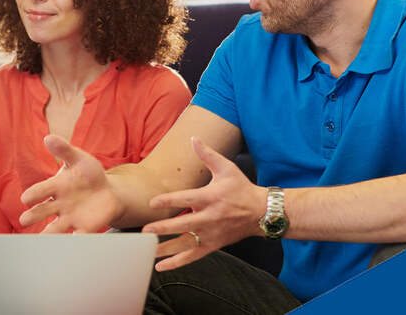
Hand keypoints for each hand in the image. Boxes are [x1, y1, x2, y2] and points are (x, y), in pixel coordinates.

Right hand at [18, 135, 124, 232]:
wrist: (107, 192)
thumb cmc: (88, 174)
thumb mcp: (78, 159)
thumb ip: (64, 150)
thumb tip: (48, 138)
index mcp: (54, 187)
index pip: (39, 190)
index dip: (32, 194)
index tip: (26, 198)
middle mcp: (57, 205)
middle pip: (41, 212)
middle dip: (32, 215)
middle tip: (24, 219)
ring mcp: (69, 217)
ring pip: (54, 229)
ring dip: (48, 234)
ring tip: (41, 239)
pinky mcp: (83, 227)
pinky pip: (78, 235)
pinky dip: (76, 239)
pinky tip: (74, 240)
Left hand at [142, 137, 266, 270]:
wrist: (261, 212)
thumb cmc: (241, 189)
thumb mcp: (227, 168)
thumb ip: (207, 154)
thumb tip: (193, 138)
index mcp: (210, 197)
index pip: (186, 199)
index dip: (168, 201)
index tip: (152, 203)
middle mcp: (209, 218)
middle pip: (183, 225)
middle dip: (162, 228)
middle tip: (144, 232)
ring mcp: (211, 234)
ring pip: (185, 244)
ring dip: (165, 248)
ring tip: (145, 251)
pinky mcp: (212, 245)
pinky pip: (192, 256)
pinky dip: (176, 262)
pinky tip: (160, 266)